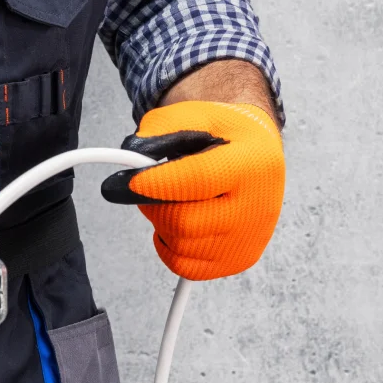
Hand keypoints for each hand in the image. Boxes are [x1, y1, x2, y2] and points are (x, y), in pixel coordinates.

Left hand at [101, 99, 284, 280]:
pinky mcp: (239, 261)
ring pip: (181, 246)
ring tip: (167, 201)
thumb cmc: (225, 136)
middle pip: (185, 222)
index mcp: (252, 164)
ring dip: (160, 224)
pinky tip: (174, 225)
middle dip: (152, 206)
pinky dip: (168, 248)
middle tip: (143, 189)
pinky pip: (186, 267)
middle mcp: (257, 208)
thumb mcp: (196, 115)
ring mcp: (249, 240)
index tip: (124, 183)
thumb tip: (132, 152)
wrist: (258, 158)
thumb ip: (161, 127)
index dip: (156, 184)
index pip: (199, 180)